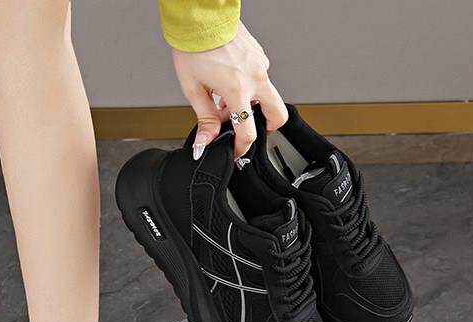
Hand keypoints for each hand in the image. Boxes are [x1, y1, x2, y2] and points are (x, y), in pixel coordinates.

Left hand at [172, 23, 287, 159]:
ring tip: (226, 101)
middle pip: (278, 115)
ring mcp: (260, 65)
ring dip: (251, 105)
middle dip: (267, 127)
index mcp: (238, 90)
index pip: (248, 132)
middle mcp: (255, 78)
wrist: (201, 18)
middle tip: (249, 130)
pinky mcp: (260, 56)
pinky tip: (229, 83)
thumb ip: (204, 119)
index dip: (242, 148)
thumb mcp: (194, 89)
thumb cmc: (195, 48)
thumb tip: (205, 142)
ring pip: (267, 96)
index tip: (237, 152)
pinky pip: (259, 79)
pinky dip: (248, 87)